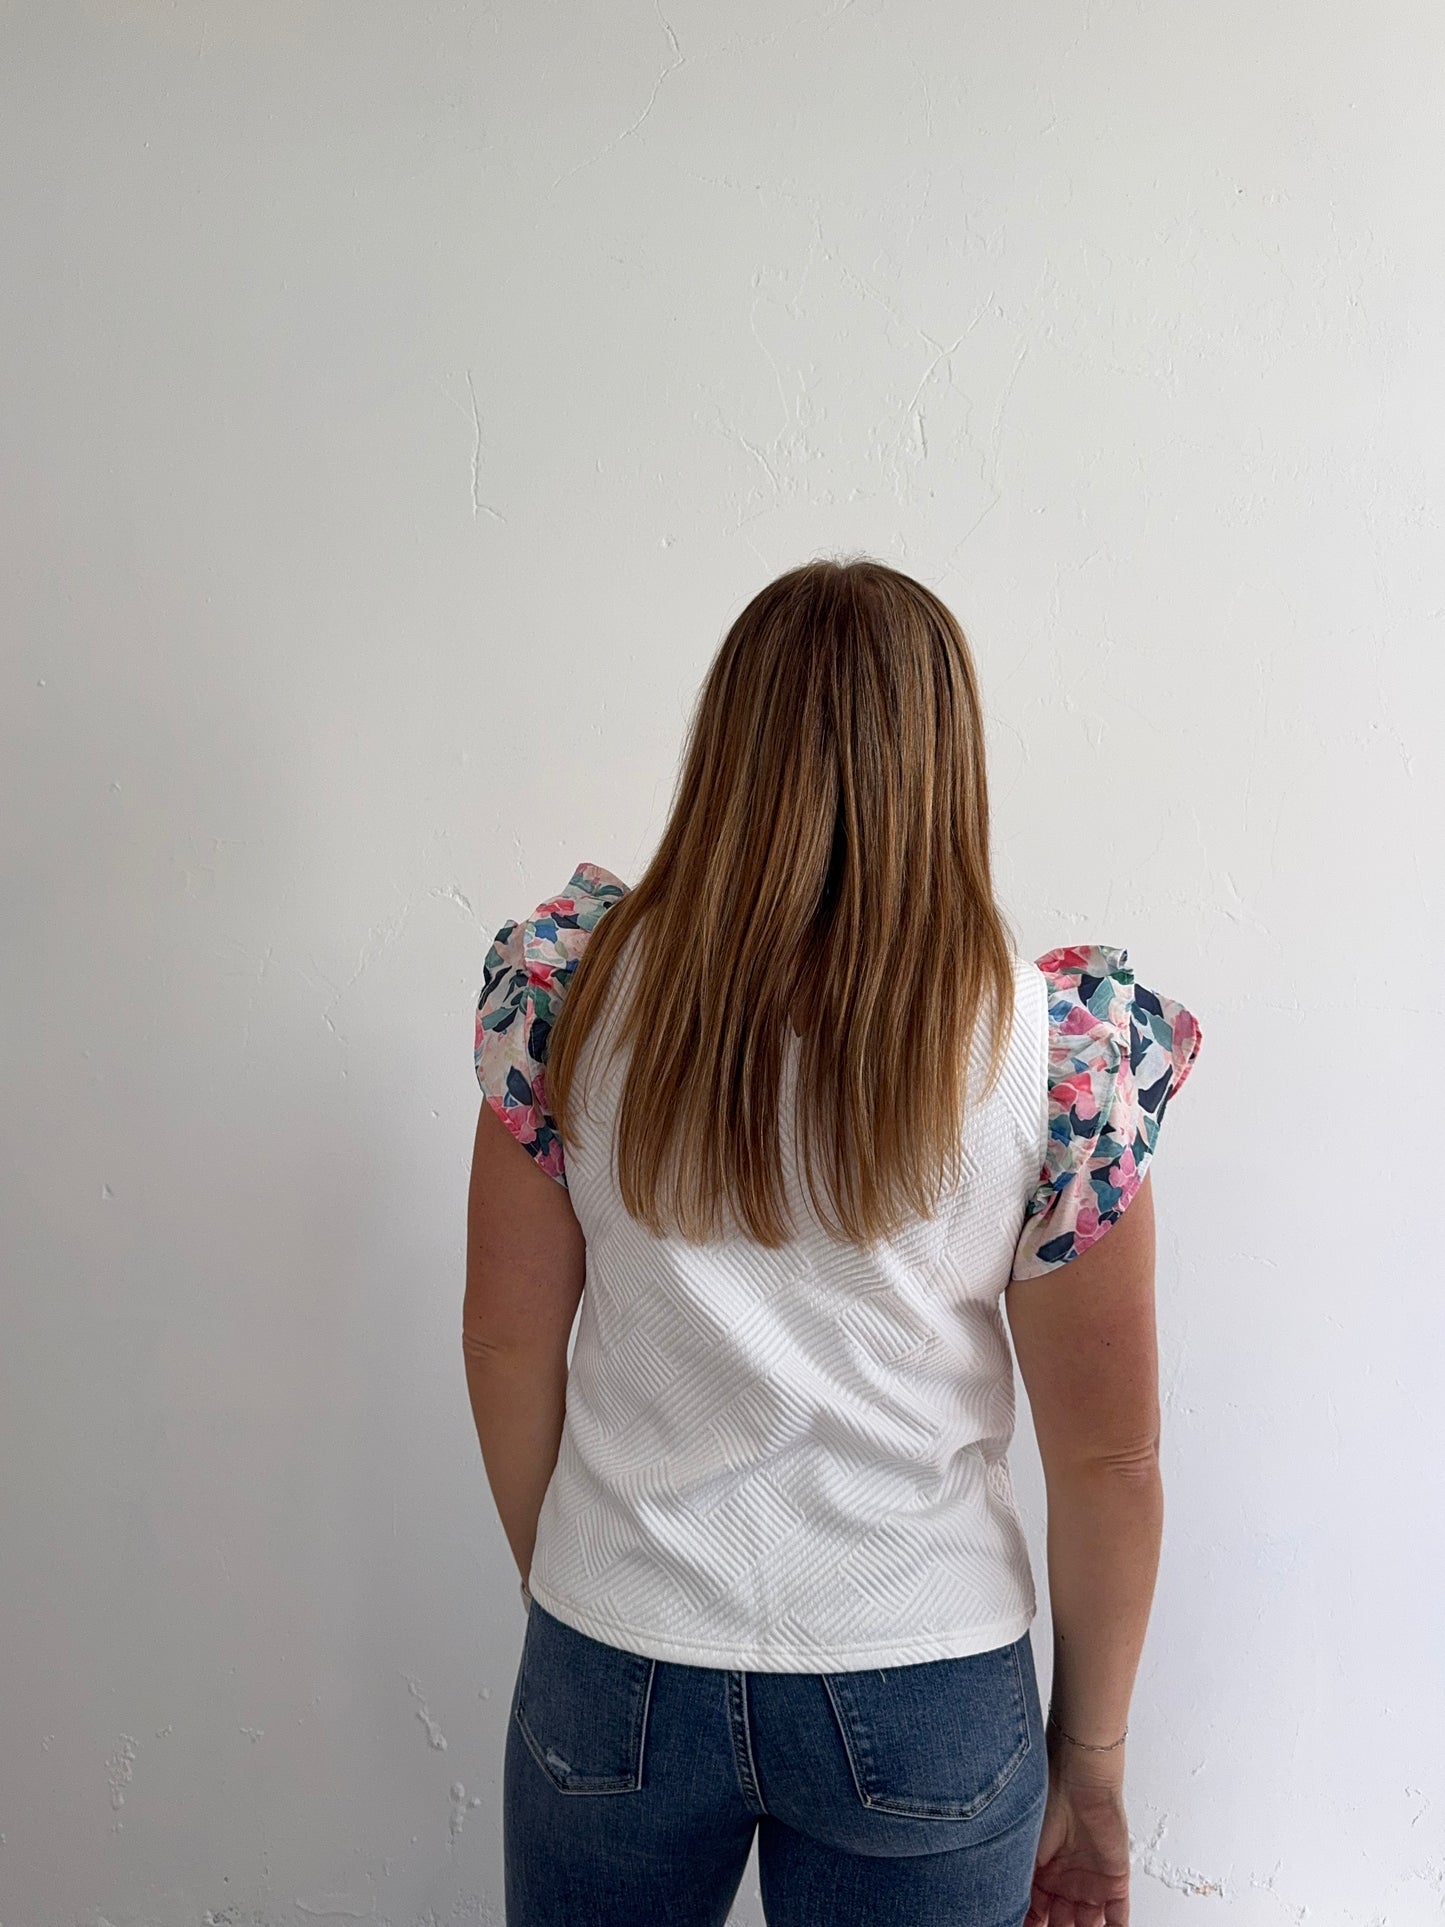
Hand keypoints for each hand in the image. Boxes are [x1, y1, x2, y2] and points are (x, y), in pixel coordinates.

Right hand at [1024, 1768, 1130, 1925]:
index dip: (1032, 1926)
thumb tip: (1006, 1912)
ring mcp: (1090, 1884)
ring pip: (1088, 1926)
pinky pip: (1118, 1918)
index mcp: (1039, 1876)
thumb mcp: (1023, 1855)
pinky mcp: (1114, 1883)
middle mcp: (1064, 1882)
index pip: (1035, 1915)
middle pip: (1061, 1924)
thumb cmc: (1045, 1804)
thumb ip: (1020, 1890)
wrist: (1077, 1782)